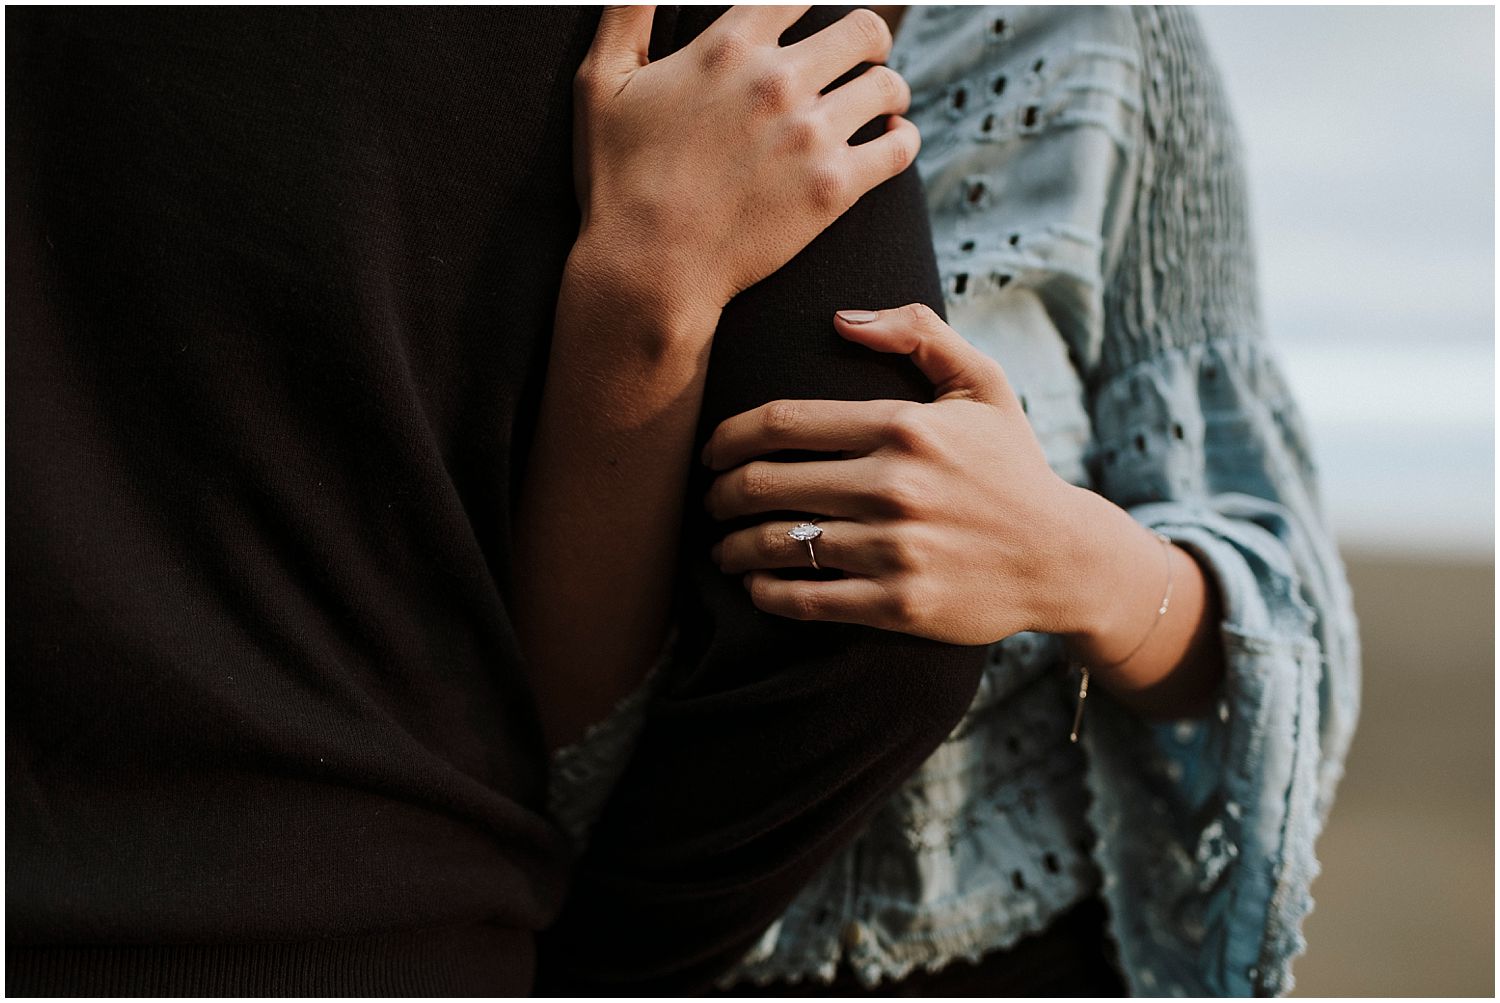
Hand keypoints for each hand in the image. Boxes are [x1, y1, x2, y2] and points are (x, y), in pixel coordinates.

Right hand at [570, 6, 919, 314]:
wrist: (647, 267)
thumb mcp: (600, 80)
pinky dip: (903, 139)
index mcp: (729, 46)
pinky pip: (900, 146)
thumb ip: (626, 13)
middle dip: (867, 41)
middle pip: (864, 30)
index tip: (814, 21)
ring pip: (889, 86)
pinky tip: (889, 141)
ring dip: (889, 91)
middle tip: (860, 59)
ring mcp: (811, 134)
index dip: (814, 3)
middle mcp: (778, 80)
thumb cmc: (618, 179)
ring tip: (879, 104)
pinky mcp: (834, 188)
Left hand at [702, 304, 1101, 645]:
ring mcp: (894, 548)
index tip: (710, 452)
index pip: (781, 423)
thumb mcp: (982, 385)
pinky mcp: (898, 604)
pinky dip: (764, 592)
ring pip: (776, 543)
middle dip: (720, 493)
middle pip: (764, 483)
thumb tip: (841, 318)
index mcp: (903, 426)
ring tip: (723, 547)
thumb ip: (919, 334)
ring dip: (731, 546)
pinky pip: (804, 599)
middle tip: (711, 501)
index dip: (727, 437)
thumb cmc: (1011, 467)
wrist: (1063, 559)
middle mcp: (894, 485)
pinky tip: (755, 584)